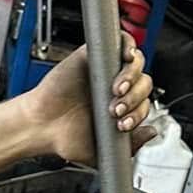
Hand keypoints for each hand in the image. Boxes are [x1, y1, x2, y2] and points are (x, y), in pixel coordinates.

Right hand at [28, 36, 152, 163]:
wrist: (41, 127)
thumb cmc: (65, 138)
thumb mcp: (103, 151)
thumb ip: (131, 146)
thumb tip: (152, 132)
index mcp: (120, 106)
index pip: (143, 104)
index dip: (138, 114)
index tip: (122, 126)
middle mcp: (114, 86)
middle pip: (143, 82)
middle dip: (134, 98)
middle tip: (114, 111)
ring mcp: (105, 69)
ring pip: (135, 62)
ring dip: (132, 75)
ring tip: (115, 91)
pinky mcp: (92, 54)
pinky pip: (119, 40)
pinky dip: (128, 45)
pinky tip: (127, 57)